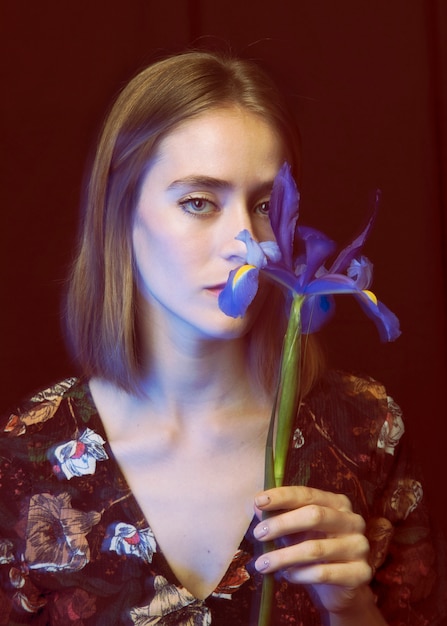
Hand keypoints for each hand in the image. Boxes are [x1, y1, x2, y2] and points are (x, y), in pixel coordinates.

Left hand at [253, 486, 374, 616]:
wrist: (341, 589)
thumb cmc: (316, 552)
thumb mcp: (296, 532)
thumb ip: (280, 516)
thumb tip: (256, 505)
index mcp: (337, 503)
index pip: (307, 494)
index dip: (282, 496)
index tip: (258, 501)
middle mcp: (352, 520)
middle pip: (314, 515)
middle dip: (281, 524)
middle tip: (258, 534)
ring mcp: (359, 546)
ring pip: (315, 548)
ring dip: (284, 556)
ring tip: (262, 564)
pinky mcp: (360, 573)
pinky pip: (323, 573)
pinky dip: (299, 574)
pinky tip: (286, 576)